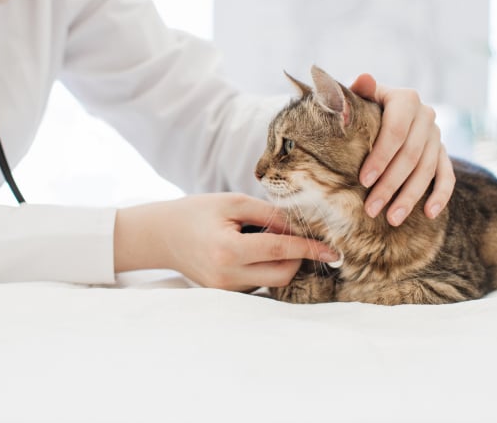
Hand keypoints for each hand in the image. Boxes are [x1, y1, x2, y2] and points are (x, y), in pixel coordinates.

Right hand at [114, 193, 338, 290]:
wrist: (162, 235)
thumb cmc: (196, 212)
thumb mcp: (232, 203)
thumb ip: (268, 214)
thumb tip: (301, 226)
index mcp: (228, 250)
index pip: (280, 250)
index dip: (309, 248)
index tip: (334, 250)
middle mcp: (227, 276)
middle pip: (283, 273)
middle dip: (298, 256)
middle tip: (298, 236)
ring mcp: (226, 290)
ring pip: (272, 280)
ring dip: (280, 260)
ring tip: (260, 238)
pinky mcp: (225, 295)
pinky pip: (258, 283)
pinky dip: (265, 267)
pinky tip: (251, 250)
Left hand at [349, 73, 454, 225]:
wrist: (380, 111)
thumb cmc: (361, 108)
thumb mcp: (357, 98)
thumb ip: (356, 92)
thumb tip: (363, 79)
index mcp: (405, 99)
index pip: (396, 131)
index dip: (381, 156)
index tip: (362, 180)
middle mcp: (426, 115)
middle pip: (411, 155)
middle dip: (390, 185)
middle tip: (371, 209)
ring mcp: (437, 135)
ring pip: (427, 170)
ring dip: (410, 196)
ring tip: (392, 219)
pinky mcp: (443, 153)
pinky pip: (447, 176)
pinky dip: (441, 195)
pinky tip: (428, 214)